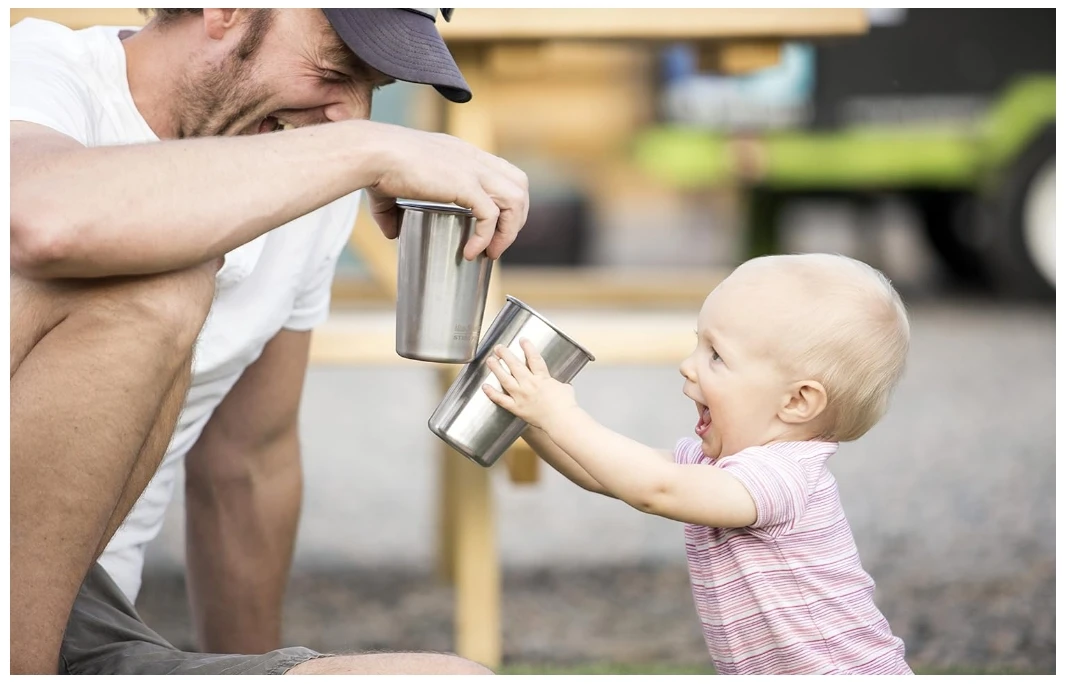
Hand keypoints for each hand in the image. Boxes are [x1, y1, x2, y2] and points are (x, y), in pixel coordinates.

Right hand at [364, 124, 528, 259]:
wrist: (371, 153)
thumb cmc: (376, 166)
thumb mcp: (390, 190)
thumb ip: (391, 212)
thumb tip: (392, 233)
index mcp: (461, 154)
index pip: (503, 173)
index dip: (505, 203)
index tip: (492, 229)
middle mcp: (472, 158)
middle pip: (520, 185)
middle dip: (516, 219)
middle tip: (496, 245)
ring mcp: (471, 169)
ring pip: (515, 199)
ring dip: (508, 231)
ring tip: (490, 253)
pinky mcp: (464, 184)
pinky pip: (490, 215)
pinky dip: (485, 238)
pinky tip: (470, 252)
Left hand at [482, 339, 577, 429]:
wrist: (562, 420)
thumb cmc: (566, 406)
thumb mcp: (566, 389)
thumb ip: (561, 384)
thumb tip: (563, 386)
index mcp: (542, 378)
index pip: (533, 358)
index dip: (527, 347)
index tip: (522, 340)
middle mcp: (530, 384)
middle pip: (515, 365)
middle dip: (506, 354)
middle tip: (498, 348)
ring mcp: (521, 396)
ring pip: (505, 379)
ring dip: (496, 368)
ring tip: (490, 360)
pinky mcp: (517, 408)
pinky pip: (501, 399)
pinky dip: (492, 393)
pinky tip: (485, 386)